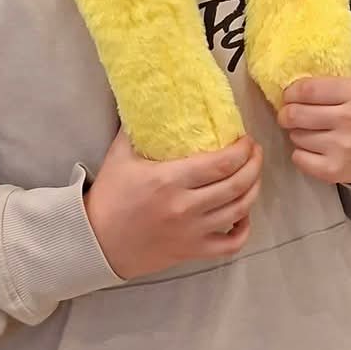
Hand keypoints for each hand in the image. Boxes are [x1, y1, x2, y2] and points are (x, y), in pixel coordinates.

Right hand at [85, 130, 263, 281]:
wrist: (95, 242)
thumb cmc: (110, 196)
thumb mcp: (121, 155)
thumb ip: (138, 126)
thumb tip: (153, 97)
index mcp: (169, 180)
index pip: (222, 163)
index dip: (243, 149)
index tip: (246, 139)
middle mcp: (185, 208)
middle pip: (237, 185)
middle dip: (254, 164)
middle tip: (255, 152)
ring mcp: (191, 233)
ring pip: (240, 211)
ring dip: (253, 190)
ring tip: (252, 175)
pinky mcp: (192, 252)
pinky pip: (231, 244)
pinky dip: (244, 229)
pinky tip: (243, 214)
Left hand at [279, 64, 350, 185]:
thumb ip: (341, 62)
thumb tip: (308, 50)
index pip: (307, 88)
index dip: (291, 91)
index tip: (290, 93)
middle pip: (296, 114)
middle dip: (286, 113)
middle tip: (289, 112)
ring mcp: (344, 147)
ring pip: (296, 137)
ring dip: (296, 133)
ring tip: (309, 130)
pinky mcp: (335, 170)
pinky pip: (299, 158)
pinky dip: (301, 153)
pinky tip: (314, 148)